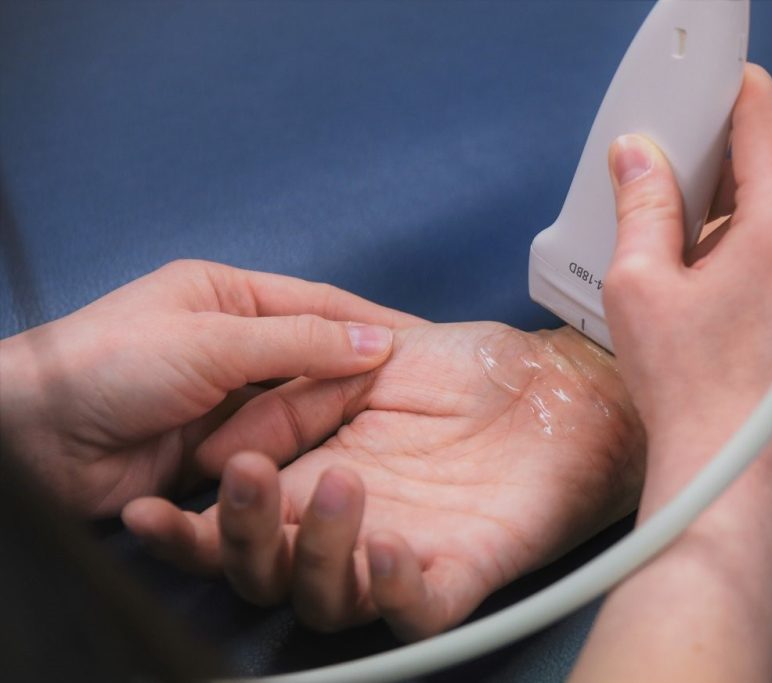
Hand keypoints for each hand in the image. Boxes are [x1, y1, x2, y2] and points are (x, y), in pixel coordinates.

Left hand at [0, 259, 411, 516]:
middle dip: (360, 376)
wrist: (31, 442)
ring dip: (331, 420)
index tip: (429, 344)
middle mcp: (232, 343)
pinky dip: (301, 454)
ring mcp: (224, 399)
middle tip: (422, 402)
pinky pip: (273, 448)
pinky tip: (340, 464)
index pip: (321, 305)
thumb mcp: (211, 342)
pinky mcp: (216, 450)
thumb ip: (298, 342)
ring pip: (298, 407)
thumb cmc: (108, 367)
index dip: (374, 324)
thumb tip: (377, 341)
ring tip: (392, 438)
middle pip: (314, 358)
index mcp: (229, 296)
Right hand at [123, 322, 643, 637]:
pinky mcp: (463, 571)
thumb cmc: (464, 370)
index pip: (237, 529)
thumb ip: (298, 397)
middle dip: (241, 539)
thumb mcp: (368, 362)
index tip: (146, 510)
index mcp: (316, 479)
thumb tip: (222, 441)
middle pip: (269, 575)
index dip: (187, 533)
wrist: (551, 381)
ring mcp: (406, 551)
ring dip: (317, 552)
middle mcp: (351, 528)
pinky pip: (417, 609)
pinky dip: (393, 591)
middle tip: (246, 478)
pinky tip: (386, 547)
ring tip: (341, 482)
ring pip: (330, 598)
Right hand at [571, 65, 771, 681]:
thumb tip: (634, 156)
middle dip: (722, 155)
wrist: (735, 478)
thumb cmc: (689, 393)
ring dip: (741, 200)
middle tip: (666, 180)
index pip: (761, 114)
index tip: (689, 93)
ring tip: (685, 245)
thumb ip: (639, 204)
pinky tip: (715, 280)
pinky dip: (763, 237)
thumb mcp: (638, 287)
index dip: (719, 93)